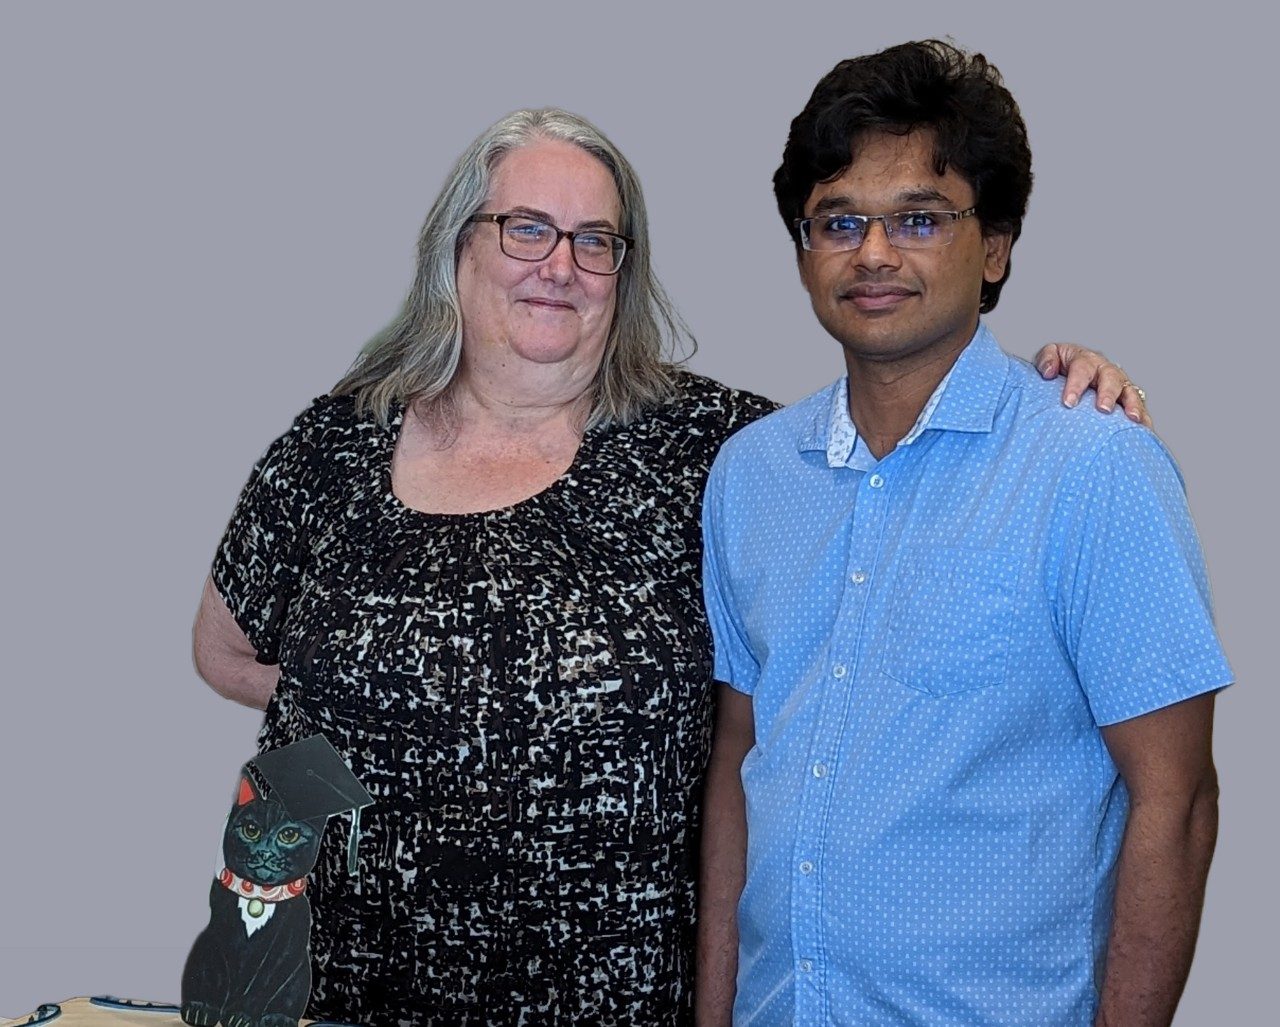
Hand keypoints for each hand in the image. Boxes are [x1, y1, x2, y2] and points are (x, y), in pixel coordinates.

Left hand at [1034, 343, 1152, 427]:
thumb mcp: (1050, 357)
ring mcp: (1120, 385)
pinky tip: (1145, 430)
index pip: (1082, 369)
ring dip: (1132, 404)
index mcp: (1086, 360)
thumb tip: (1048, 372)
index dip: (1076, 385)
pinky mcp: (1128, 399)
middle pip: (1111, 378)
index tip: (1069, 403)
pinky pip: (1139, 407)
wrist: (1072, 374)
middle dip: (1108, 393)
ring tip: (1132, 418)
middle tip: (1103, 409)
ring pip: (1130, 391)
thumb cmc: (1060, 368)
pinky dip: (1143, 418)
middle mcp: (1106, 371)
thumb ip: (1046, 360)